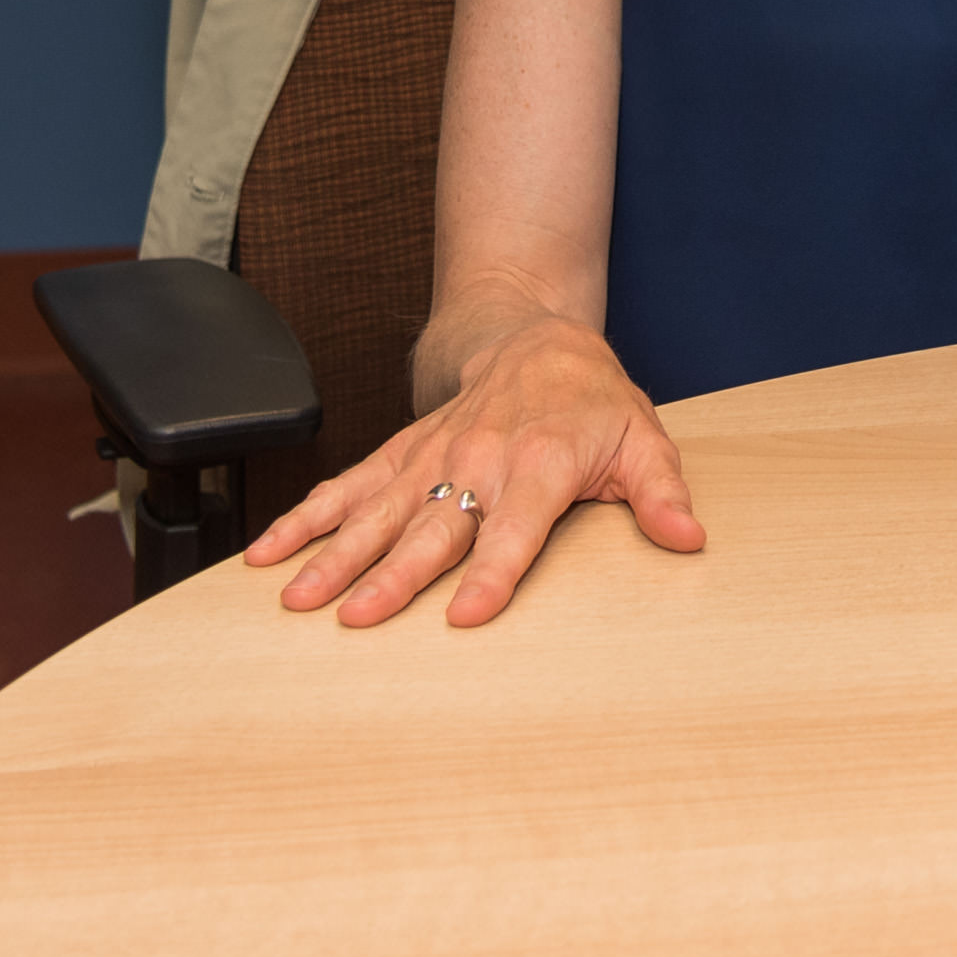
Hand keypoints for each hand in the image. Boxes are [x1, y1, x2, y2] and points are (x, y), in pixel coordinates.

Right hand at [240, 306, 703, 626]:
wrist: (536, 336)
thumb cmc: (593, 401)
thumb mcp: (643, 439)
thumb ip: (661, 494)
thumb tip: (689, 538)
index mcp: (539, 465)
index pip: (514, 529)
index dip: (492, 572)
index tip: (464, 615)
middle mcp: (477, 462)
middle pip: (431, 528)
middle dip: (391, 576)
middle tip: (355, 620)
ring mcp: (432, 458)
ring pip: (377, 511)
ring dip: (334, 554)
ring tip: (296, 598)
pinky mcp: (402, 453)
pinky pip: (348, 487)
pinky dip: (306, 518)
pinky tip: (267, 553)